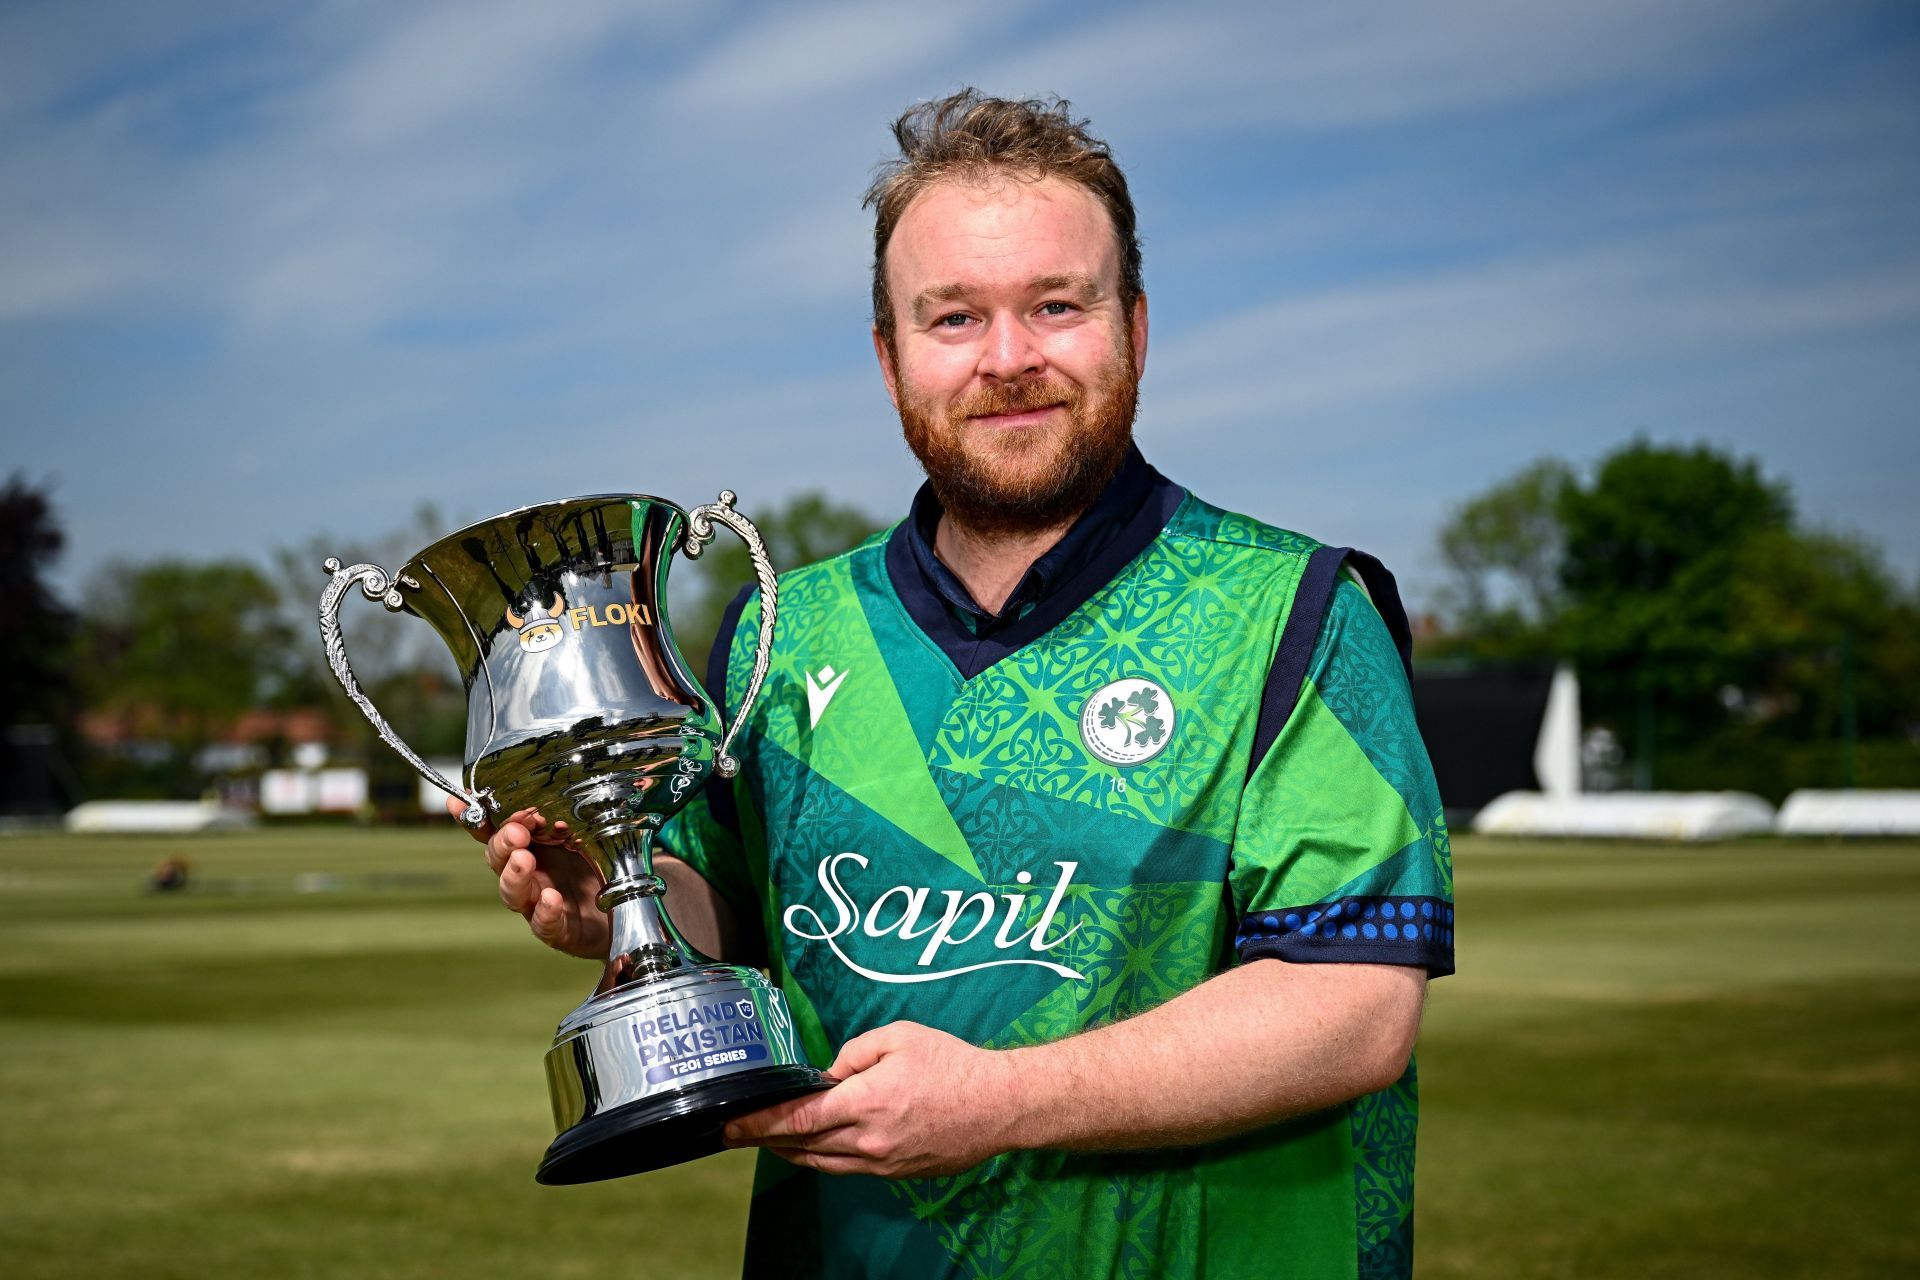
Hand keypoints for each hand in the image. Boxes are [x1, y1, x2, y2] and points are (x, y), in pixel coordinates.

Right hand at [447, 796, 607, 958]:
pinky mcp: (558, 930)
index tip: (458, 801)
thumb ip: (564, 815)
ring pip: (512, 893)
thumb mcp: (586, 831)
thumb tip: (550, 788)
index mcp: (531, 845)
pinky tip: (551, 899)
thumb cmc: (599, 867)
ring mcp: (538, 904)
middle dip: (502, 843)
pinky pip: (543, 924)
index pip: (494, 831)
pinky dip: (545, 911)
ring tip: (524, 860)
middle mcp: (528, 874)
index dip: (474, 818)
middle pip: (498, 860)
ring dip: (514, 875)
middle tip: (515, 832)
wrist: (628, 909)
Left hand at [722, 1022, 1019, 1178]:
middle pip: (802, 1146)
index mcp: (866, 1101)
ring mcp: (882, 1162)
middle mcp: (868, 1139)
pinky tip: (814, 1147)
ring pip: (821, 1163)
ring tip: (768, 1140)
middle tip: (736, 1131)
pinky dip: (822, 1159)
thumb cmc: (952, 1063)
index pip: (798, 1119)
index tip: (729, 1124)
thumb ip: (854, 1052)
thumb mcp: (899, 1036)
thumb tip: (829, 1074)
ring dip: (790, 1152)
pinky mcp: (896, 1173)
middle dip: (764, 1139)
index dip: (758, 1124)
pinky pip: (847, 1169)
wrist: (999, 1105)